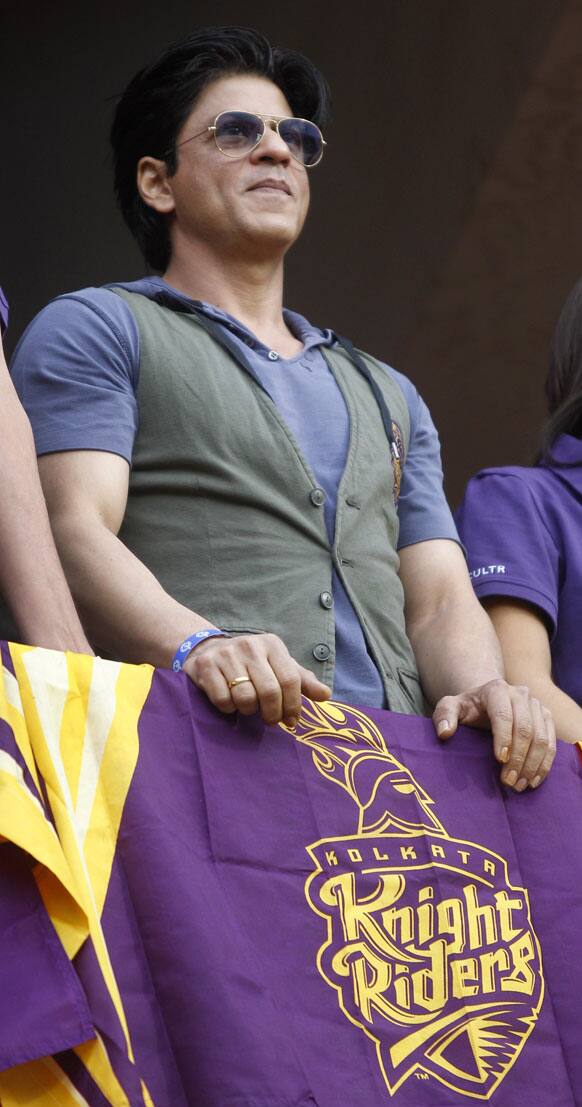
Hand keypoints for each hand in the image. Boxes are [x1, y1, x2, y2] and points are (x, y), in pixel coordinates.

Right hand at [183, 632, 330, 726]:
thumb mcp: (278, 666)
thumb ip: (302, 680)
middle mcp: (250, 646)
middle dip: (272, 713)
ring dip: (249, 711)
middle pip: (269, 691)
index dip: (293, 705)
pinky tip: (230, 702)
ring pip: (245, 697)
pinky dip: (228, 709)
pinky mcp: (206, 666)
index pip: (290, 679)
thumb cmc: (252, 664)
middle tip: (271, 720)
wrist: (210, 650)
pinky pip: (223, 700)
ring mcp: (226, 654)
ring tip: (249, 707)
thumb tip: (326, 695)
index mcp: (272, 645)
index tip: (291, 720)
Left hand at [433, 679, 555, 790]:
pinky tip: (534, 780)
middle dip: (518, 758)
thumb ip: (443, 716)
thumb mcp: (449, 707)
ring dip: (533, 765)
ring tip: (520, 785)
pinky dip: (545, 763)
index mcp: (496, 689)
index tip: (499, 761)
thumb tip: (445, 733)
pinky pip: (552, 742)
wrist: (487, 701)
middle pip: (525, 728)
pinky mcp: (546, 718)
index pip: (503, 715)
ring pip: (542, 738)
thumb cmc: (467, 708)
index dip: (504, 739)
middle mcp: (521, 694)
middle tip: (508, 782)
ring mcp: (536, 705)